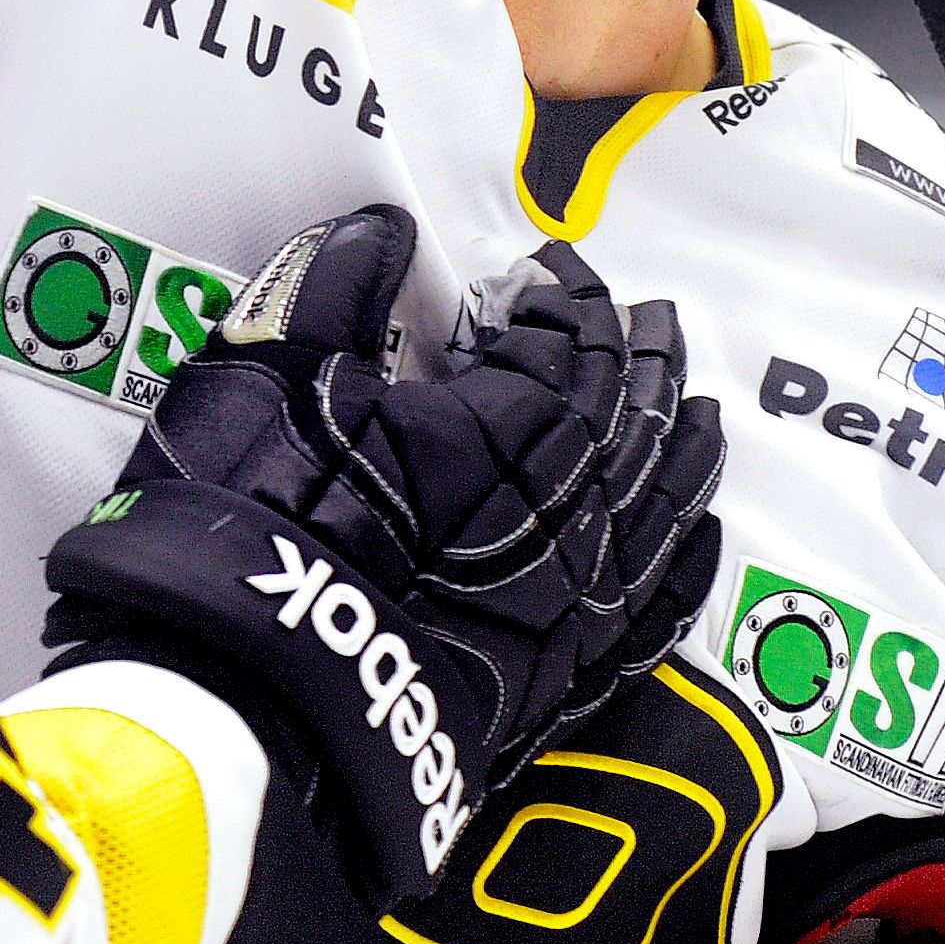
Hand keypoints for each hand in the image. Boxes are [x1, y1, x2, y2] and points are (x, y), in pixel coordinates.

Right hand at [43, 207, 723, 907]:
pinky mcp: (556, 685)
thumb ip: (331, 291)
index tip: (543, 275)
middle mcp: (568, 509)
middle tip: (650, 321)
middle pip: (632, 417)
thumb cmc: (246, 531)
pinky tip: (698, 545)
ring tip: (699, 414)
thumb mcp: (261, 376)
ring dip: (682, 451)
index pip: (567, 340)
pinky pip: (652, 616)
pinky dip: (684, 569)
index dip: (563, 298)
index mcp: (511, 423)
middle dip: (641, 360)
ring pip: (662, 509)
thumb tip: (378, 233)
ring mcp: (573, 604)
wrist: (245, 709)